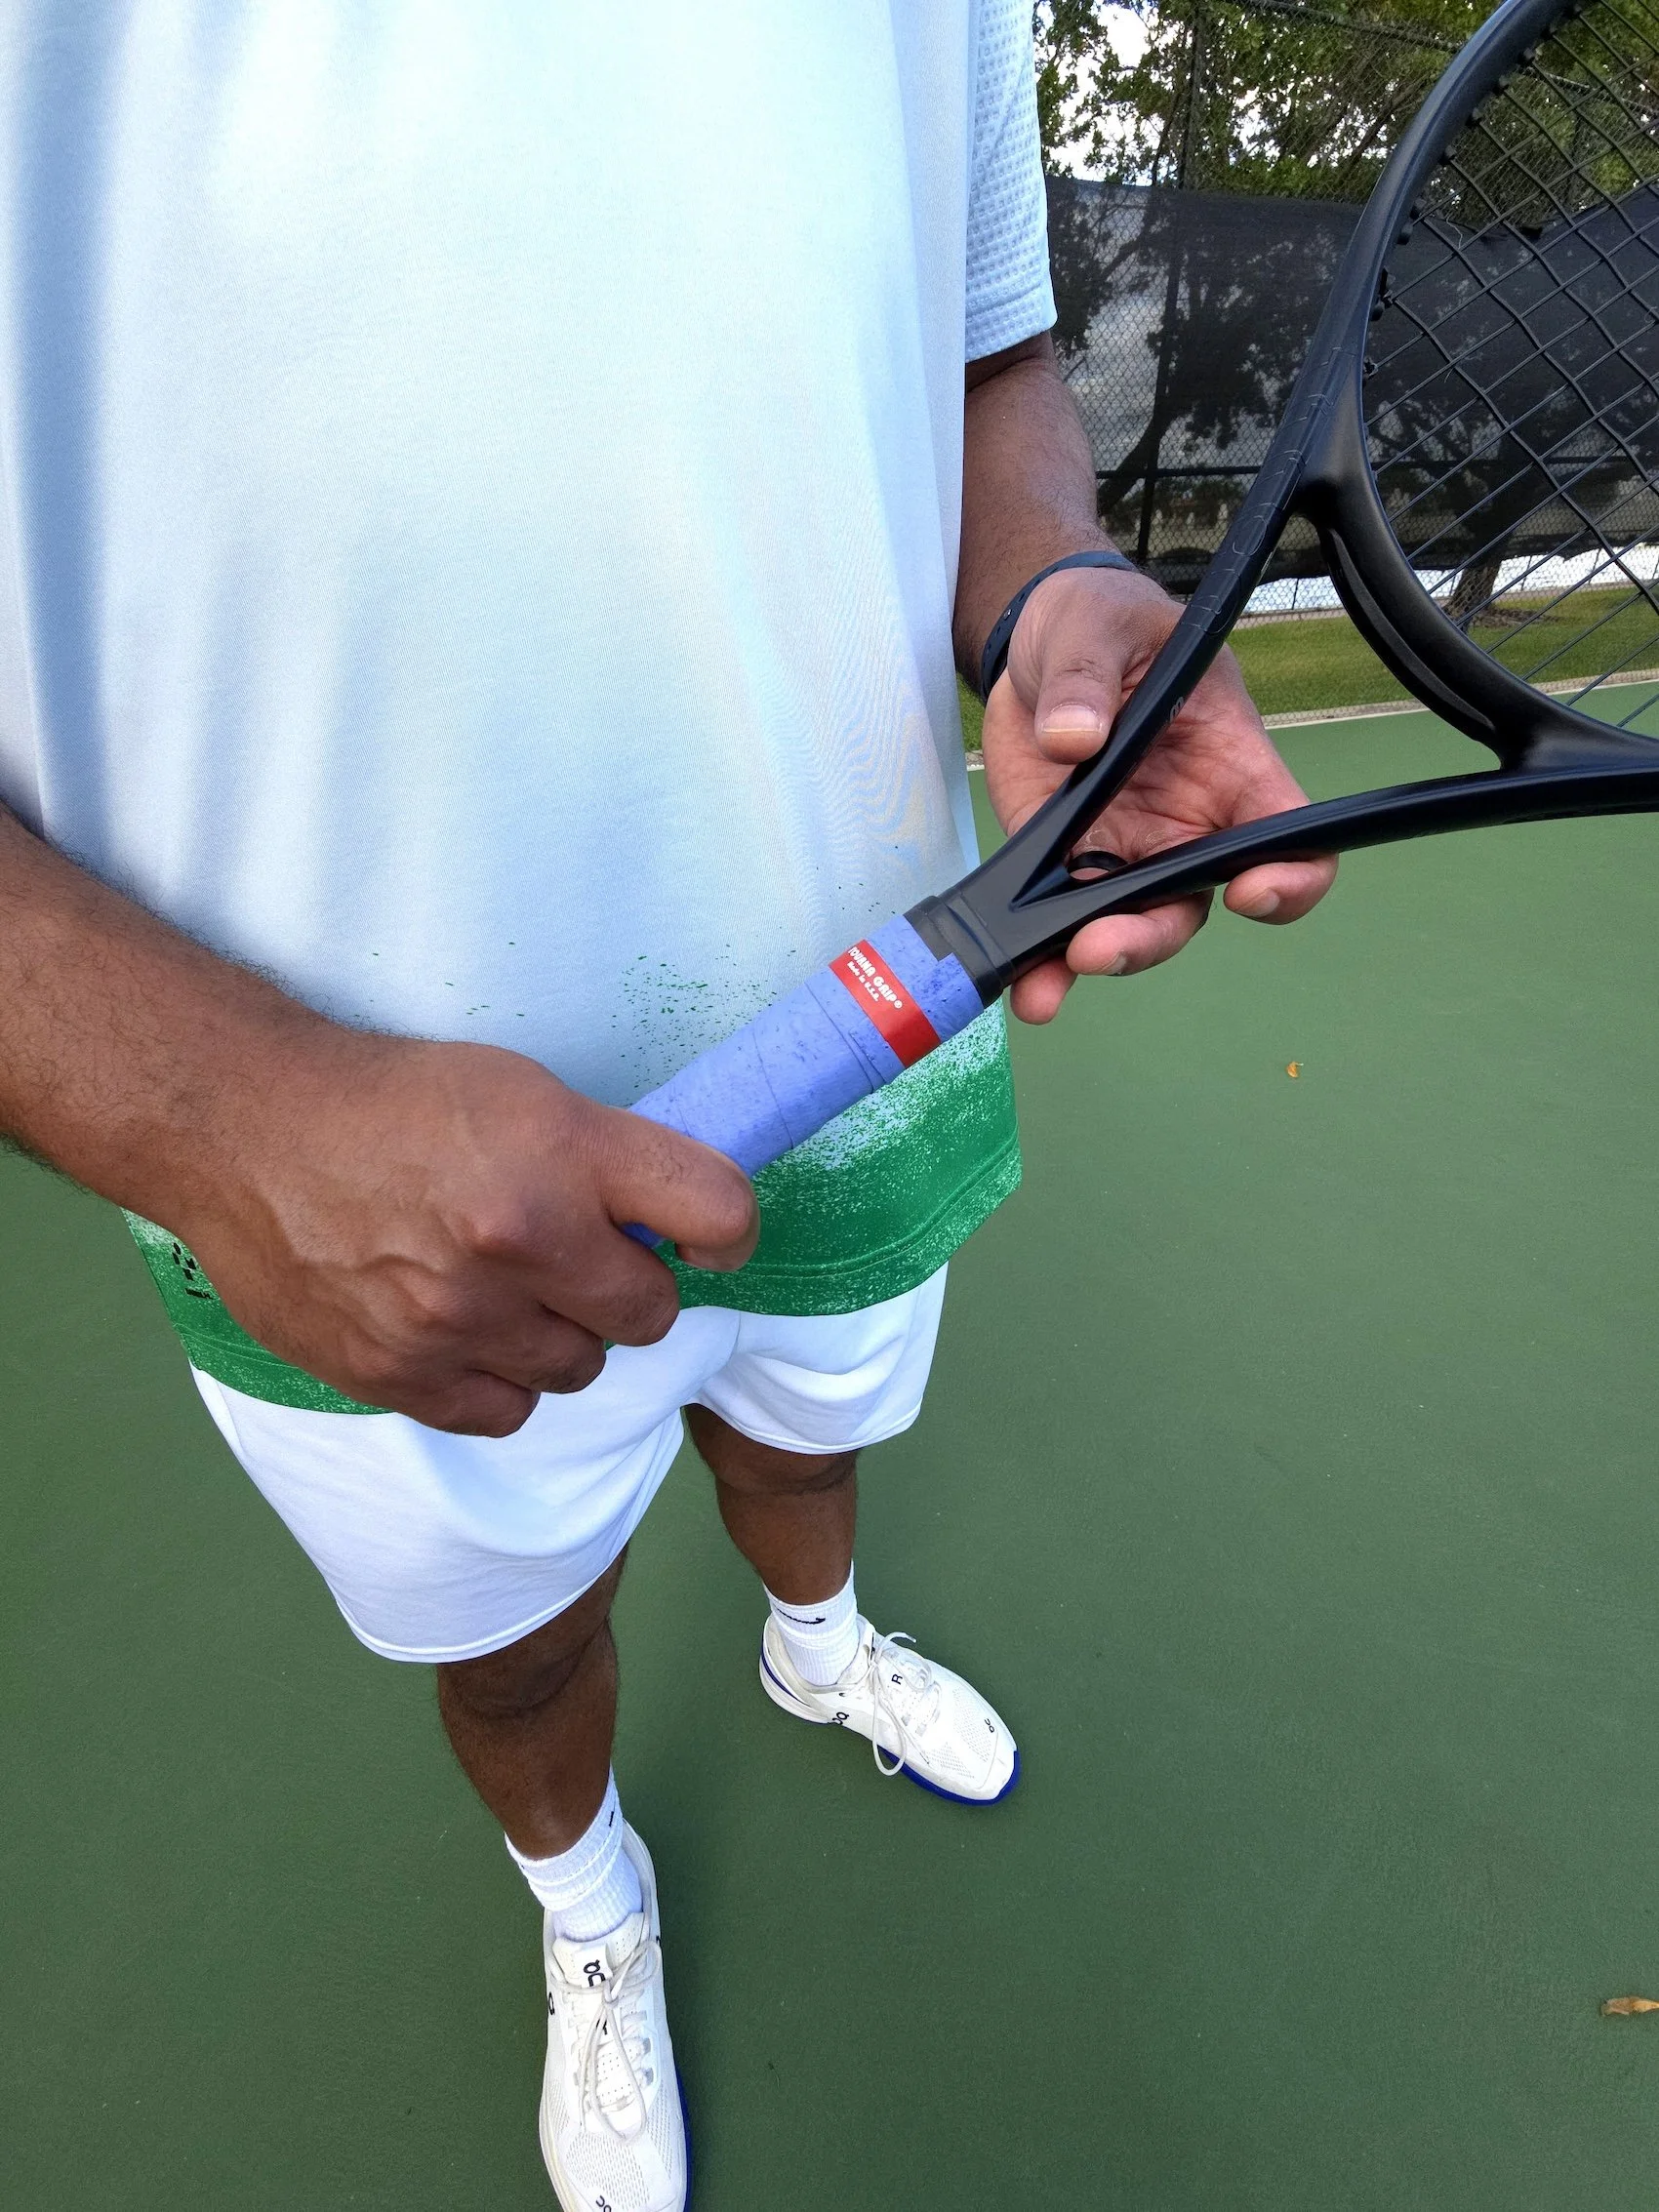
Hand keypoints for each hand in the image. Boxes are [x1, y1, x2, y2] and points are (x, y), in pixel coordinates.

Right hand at [173, 1035, 757, 1435]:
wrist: (246, 1130)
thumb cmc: (391, 1101)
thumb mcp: (521, 1090)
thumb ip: (606, 1162)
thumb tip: (681, 1230)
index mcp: (562, 1152)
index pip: (719, 1213)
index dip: (725, 1231)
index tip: (705, 1236)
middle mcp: (517, 1240)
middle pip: (649, 1314)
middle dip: (626, 1288)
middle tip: (578, 1257)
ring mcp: (455, 1318)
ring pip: (577, 1371)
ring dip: (560, 1337)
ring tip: (505, 1289)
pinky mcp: (398, 1374)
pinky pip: (505, 1413)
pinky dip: (497, 1381)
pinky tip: (462, 1329)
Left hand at [982, 564, 1337, 1023]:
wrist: (1036, 645)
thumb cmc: (1101, 623)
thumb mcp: (1098, 623)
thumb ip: (1090, 675)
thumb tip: (1074, 738)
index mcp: (1229, 766)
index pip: (1291, 835)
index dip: (1290, 877)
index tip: (1250, 889)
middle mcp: (1187, 825)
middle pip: (1193, 904)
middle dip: (1149, 935)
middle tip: (1098, 944)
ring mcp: (1125, 851)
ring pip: (1128, 927)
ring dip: (1090, 959)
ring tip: (1043, 986)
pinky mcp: (1065, 864)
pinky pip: (1061, 922)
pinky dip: (1041, 958)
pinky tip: (1020, 981)